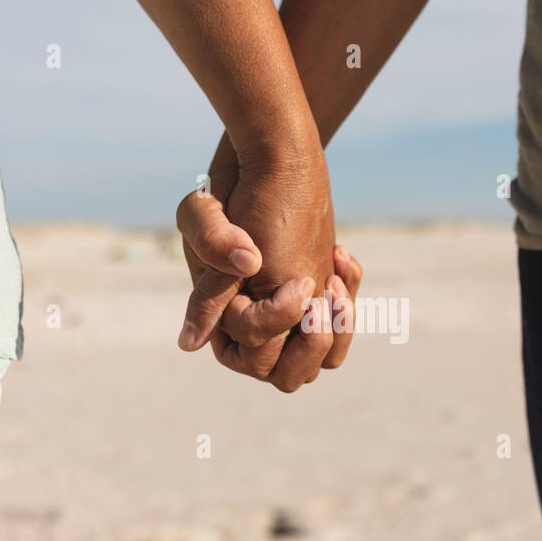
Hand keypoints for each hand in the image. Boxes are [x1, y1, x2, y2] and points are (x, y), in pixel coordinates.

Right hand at [175, 137, 361, 390]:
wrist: (272, 163)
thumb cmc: (231, 189)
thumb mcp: (203, 215)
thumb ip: (203, 264)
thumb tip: (192, 341)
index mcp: (222, 322)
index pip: (251, 358)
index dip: (275, 327)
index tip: (300, 283)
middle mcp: (258, 329)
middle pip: (287, 377)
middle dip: (311, 347)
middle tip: (322, 300)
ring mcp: (292, 318)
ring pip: (322, 363)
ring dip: (338, 331)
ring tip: (334, 285)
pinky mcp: (318, 300)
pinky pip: (341, 328)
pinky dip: (349, 302)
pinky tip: (340, 257)